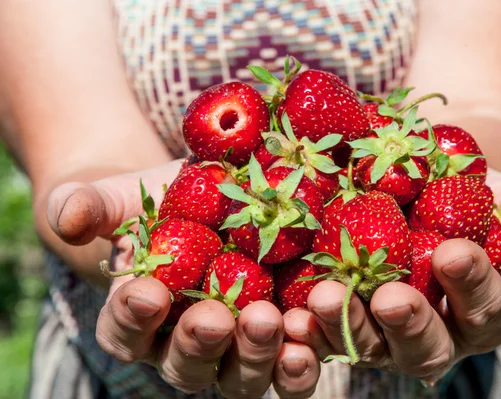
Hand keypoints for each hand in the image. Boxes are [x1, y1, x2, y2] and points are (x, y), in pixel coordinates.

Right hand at [46, 161, 320, 397]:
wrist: (211, 201)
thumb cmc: (159, 202)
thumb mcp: (124, 195)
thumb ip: (91, 204)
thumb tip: (67, 216)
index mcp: (138, 318)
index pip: (125, 331)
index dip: (132, 319)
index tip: (146, 291)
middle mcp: (186, 344)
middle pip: (188, 366)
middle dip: (201, 345)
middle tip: (215, 318)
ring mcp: (238, 345)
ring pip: (242, 375)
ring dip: (257, 358)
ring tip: (273, 324)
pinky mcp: (283, 332)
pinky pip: (291, 359)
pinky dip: (303, 353)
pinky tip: (311, 329)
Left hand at [283, 168, 500, 382]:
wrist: (414, 180)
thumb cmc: (465, 191)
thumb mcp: (500, 195)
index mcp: (476, 312)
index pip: (483, 310)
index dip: (472, 287)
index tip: (455, 252)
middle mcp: (429, 333)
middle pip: (423, 347)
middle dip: (407, 322)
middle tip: (390, 298)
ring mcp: (379, 332)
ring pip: (367, 346)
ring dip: (346, 327)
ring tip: (325, 298)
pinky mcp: (337, 318)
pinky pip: (321, 333)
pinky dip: (306, 326)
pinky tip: (288, 310)